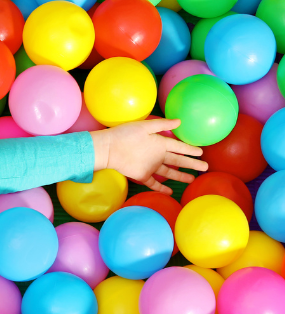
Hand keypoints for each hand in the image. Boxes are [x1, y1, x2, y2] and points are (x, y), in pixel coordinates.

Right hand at [90, 118, 207, 194]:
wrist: (108, 150)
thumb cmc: (124, 134)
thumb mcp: (144, 125)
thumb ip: (163, 124)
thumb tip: (180, 122)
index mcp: (161, 144)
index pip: (180, 147)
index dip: (191, 149)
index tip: (201, 153)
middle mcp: (159, 157)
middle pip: (179, 161)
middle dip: (193, 164)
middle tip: (205, 168)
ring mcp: (151, 168)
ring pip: (169, 173)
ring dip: (181, 176)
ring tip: (191, 180)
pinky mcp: (142, 176)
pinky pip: (154, 184)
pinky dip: (162, 188)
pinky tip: (170, 191)